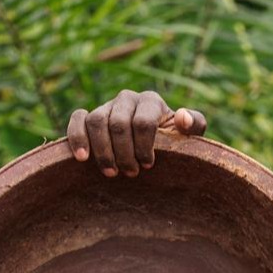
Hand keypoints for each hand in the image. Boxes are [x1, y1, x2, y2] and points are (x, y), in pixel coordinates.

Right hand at [67, 90, 206, 176]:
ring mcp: (106, 106)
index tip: (148, 165)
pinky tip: (82, 158)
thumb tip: (182, 118)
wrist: (155, 147)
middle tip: (131, 173)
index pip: (143, 122)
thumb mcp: (189, 136)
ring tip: (111, 173)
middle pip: (118, 124)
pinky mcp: (88, 116)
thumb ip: (195, 124)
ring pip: (96, 121)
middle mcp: (127, 98)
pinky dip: (77, 137)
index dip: (144, 147)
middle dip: (124, 153)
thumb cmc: (173, 142)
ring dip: (102, 151)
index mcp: (150, 101)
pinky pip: (78, 119)